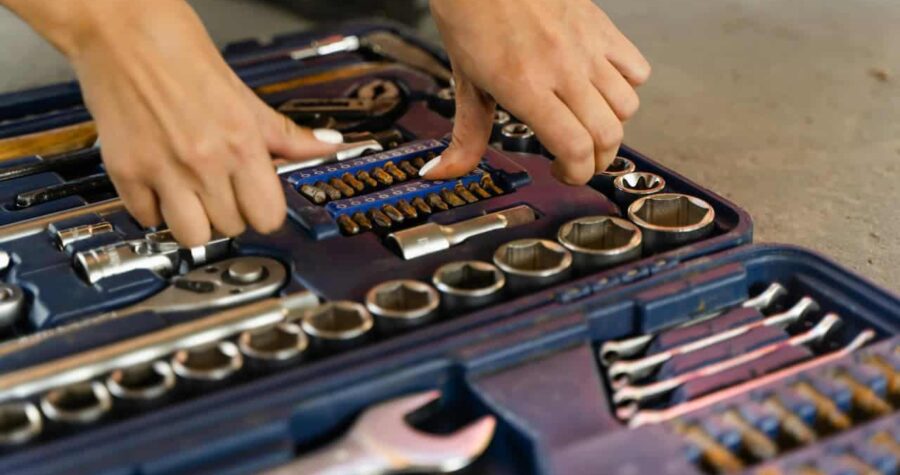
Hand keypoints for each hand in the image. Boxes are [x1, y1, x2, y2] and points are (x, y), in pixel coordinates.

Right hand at [2, 0, 341, 245]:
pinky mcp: (126, 172)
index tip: (256, 202)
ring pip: (192, 236)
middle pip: (232, 228)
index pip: (268, 216)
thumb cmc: (179, 51)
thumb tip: (327, 146)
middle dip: (229, 213)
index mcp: (241, 142)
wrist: (120, 27)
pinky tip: (159, 185)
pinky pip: (147, 219)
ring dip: (193, 222)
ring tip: (191, 196)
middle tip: (221, 189)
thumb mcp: (244, 95)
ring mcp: (163, 170)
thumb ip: (286, 133)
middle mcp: (205, 160)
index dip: (264, 212)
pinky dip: (153, 209)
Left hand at [421, 0, 650, 184]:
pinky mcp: (601, 27)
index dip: (576, 173)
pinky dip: (627, 86)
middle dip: (596, 160)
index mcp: (526, 87)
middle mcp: (562, 69)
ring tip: (589, 124)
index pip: (575, 148)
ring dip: (612, 125)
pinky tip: (602, 87)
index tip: (563, 173)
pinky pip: (637, 68)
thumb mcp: (466, 82)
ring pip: (626, 106)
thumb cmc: (472, 16)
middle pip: (607, 135)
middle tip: (578, 159)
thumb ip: (466, 134)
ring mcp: (586, 47)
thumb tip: (444, 172)